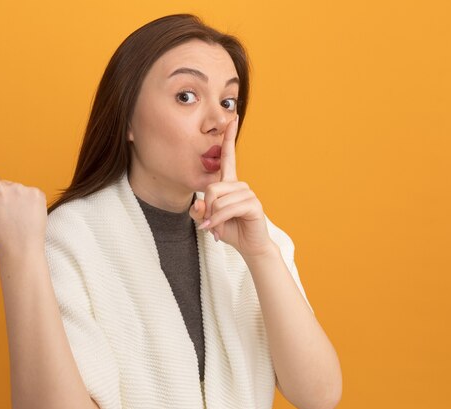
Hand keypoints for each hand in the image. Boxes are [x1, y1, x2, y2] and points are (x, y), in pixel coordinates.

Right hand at [0, 173, 47, 257]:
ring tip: (17, 219)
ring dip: (20, 202)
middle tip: (6, 218)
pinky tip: (28, 217)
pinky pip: (34, 194)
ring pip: (19, 189)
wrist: (19, 250)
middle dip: (7, 199)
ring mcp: (19, 190)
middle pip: (5, 185)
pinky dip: (33, 204)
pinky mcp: (36, 193)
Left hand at [189, 115, 274, 257]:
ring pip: (218, 200)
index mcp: (230, 184)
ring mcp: (248, 194)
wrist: (248, 246)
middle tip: (207, 224)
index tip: (233, 119)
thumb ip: (199, 211)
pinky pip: (228, 209)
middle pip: (211, 188)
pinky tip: (219, 232)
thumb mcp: (208, 220)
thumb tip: (197, 205)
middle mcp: (240, 185)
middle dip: (206, 208)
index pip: (228, 157)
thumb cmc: (229, 230)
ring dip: (213, 218)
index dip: (229, 138)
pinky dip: (219, 221)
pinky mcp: (253, 205)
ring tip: (216, 229)